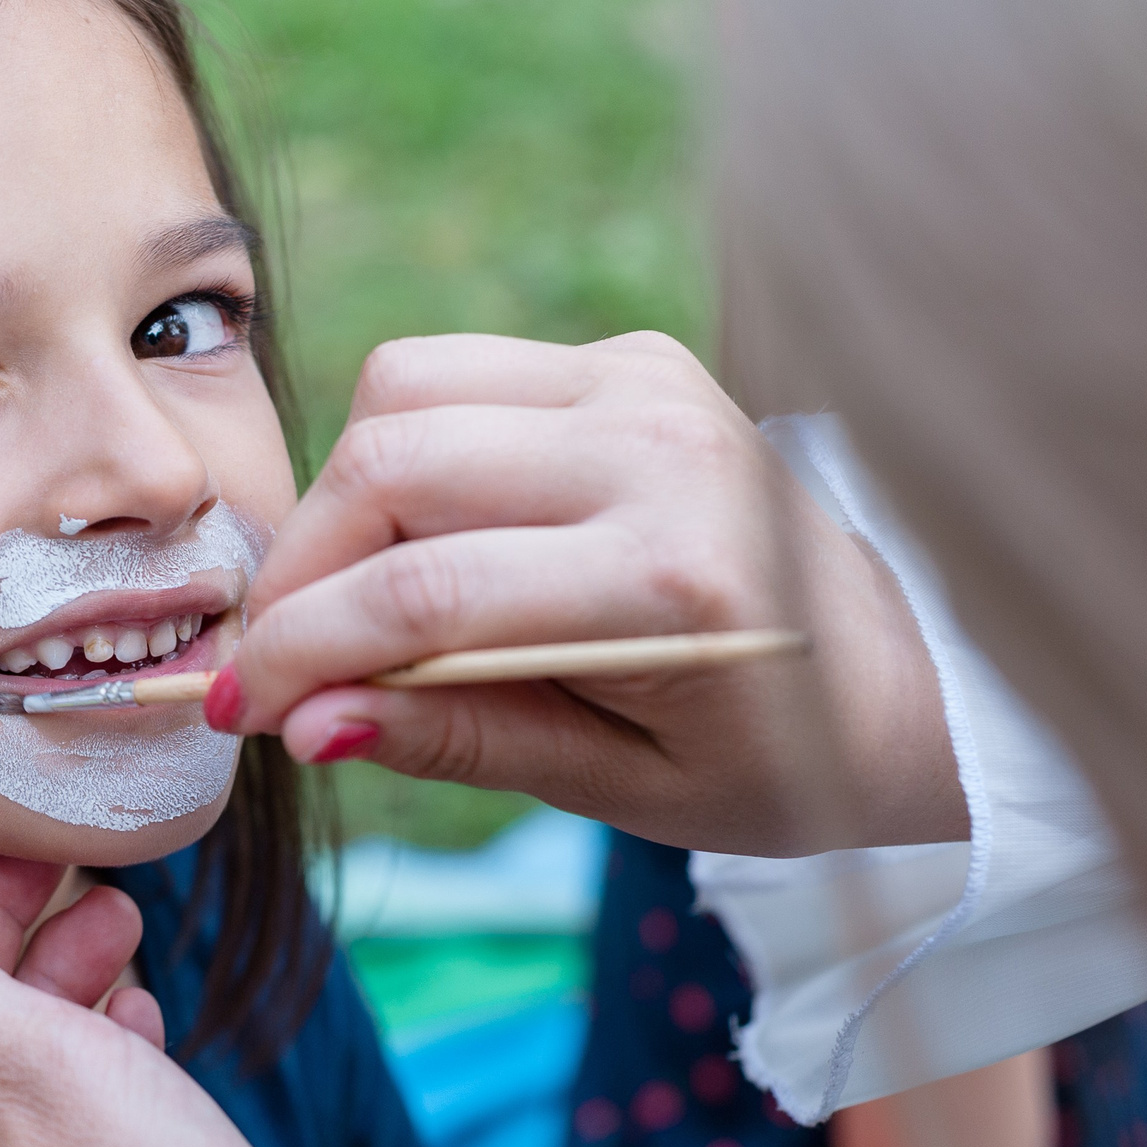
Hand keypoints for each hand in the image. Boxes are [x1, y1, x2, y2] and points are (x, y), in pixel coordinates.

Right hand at [217, 333, 961, 854]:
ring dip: (341, 498)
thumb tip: (305, 723)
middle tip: (274, 659)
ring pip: (401, 392)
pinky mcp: (632, 356)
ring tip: (349, 597)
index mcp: (675, 582)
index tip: (238, 707)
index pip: (425, 595)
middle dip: (299, 570)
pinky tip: (427, 533)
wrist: (908, 673)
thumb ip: (460, 739)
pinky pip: (452, 372)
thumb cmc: (775, 757)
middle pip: (390, 468)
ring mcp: (646, 382)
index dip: (301, 651)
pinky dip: (403, 450)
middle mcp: (659, 451)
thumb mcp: (624, 790)